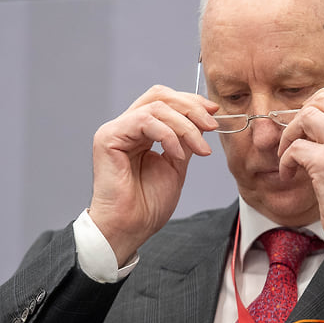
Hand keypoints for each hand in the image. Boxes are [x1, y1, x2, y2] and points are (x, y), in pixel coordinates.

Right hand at [89, 85, 218, 264]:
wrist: (131, 227)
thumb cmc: (148, 204)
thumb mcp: (176, 164)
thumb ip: (185, 140)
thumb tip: (203, 119)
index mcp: (140, 132)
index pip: (164, 101)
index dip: (190, 102)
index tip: (214, 112)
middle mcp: (126, 126)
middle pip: (159, 95)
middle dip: (190, 107)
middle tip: (211, 125)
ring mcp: (116, 130)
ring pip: (156, 107)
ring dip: (185, 126)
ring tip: (200, 148)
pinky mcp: (109, 137)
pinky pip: (144, 121)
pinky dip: (168, 135)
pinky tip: (178, 155)